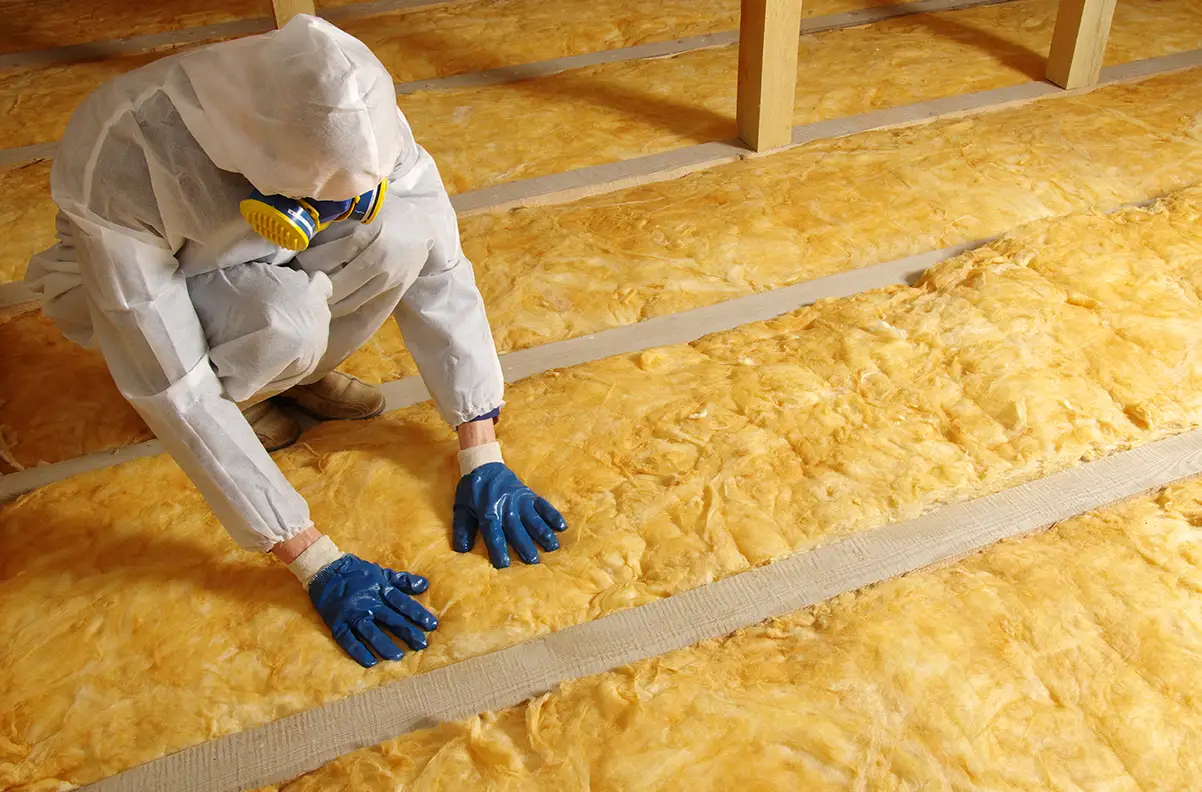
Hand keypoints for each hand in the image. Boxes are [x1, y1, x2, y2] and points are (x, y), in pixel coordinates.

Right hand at [308, 555, 438, 667]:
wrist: (326, 570)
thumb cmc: (358, 573)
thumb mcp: (382, 572)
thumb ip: (403, 581)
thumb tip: (425, 585)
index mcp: (381, 590)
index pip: (403, 603)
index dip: (418, 614)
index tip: (432, 625)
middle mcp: (368, 603)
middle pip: (390, 620)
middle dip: (407, 633)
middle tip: (421, 645)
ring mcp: (352, 614)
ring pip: (371, 632)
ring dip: (384, 645)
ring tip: (397, 657)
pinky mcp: (338, 624)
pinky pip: (349, 640)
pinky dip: (359, 652)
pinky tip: (370, 662)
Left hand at [453, 462, 567, 567]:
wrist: (484, 466)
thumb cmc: (472, 491)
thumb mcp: (461, 509)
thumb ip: (462, 529)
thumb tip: (462, 550)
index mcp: (488, 512)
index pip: (493, 533)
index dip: (498, 549)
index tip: (504, 564)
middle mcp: (506, 508)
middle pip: (516, 529)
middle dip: (525, 545)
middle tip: (534, 561)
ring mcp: (519, 501)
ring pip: (533, 518)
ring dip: (543, 532)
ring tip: (553, 547)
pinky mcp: (529, 495)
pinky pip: (543, 505)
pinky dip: (552, 515)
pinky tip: (562, 526)